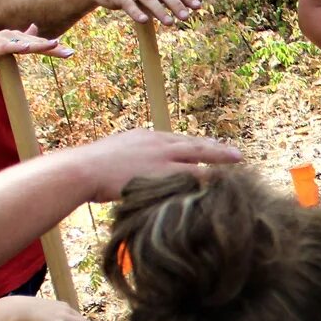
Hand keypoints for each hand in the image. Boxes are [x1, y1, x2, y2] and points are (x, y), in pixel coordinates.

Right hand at [0, 25, 73, 72]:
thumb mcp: (6, 46)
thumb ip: (21, 39)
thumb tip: (35, 28)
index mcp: (16, 36)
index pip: (38, 43)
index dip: (54, 47)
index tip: (69, 52)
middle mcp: (12, 35)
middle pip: (36, 43)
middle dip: (54, 48)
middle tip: (70, 53)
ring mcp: (3, 41)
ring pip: (26, 43)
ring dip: (41, 44)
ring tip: (56, 45)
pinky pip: (9, 47)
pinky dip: (18, 47)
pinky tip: (28, 47)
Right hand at [61, 129, 242, 201]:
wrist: (83, 169)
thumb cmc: (90, 168)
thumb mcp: (113, 155)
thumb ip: (129, 160)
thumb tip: (131, 170)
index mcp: (146, 137)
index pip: (178, 141)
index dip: (196, 145)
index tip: (212, 146)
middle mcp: (158, 143)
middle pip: (194, 145)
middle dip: (216, 149)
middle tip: (236, 154)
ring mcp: (162, 157)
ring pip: (198, 157)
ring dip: (219, 161)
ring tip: (237, 163)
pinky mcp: (162, 172)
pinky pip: (192, 174)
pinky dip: (208, 178)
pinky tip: (223, 182)